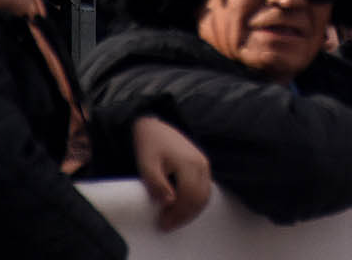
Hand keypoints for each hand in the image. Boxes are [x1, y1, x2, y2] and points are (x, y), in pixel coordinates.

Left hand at [131, 115, 212, 229]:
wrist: (154, 126)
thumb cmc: (149, 145)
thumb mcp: (147, 165)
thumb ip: (157, 184)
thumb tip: (169, 202)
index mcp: (188, 163)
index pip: (189, 196)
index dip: (177, 213)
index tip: (162, 224)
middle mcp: (201, 164)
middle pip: (199, 198)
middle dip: (184, 216)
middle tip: (166, 225)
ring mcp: (203, 164)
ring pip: (204, 195)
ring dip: (190, 211)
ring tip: (173, 219)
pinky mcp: (202, 165)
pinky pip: (204, 189)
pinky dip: (195, 202)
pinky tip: (181, 207)